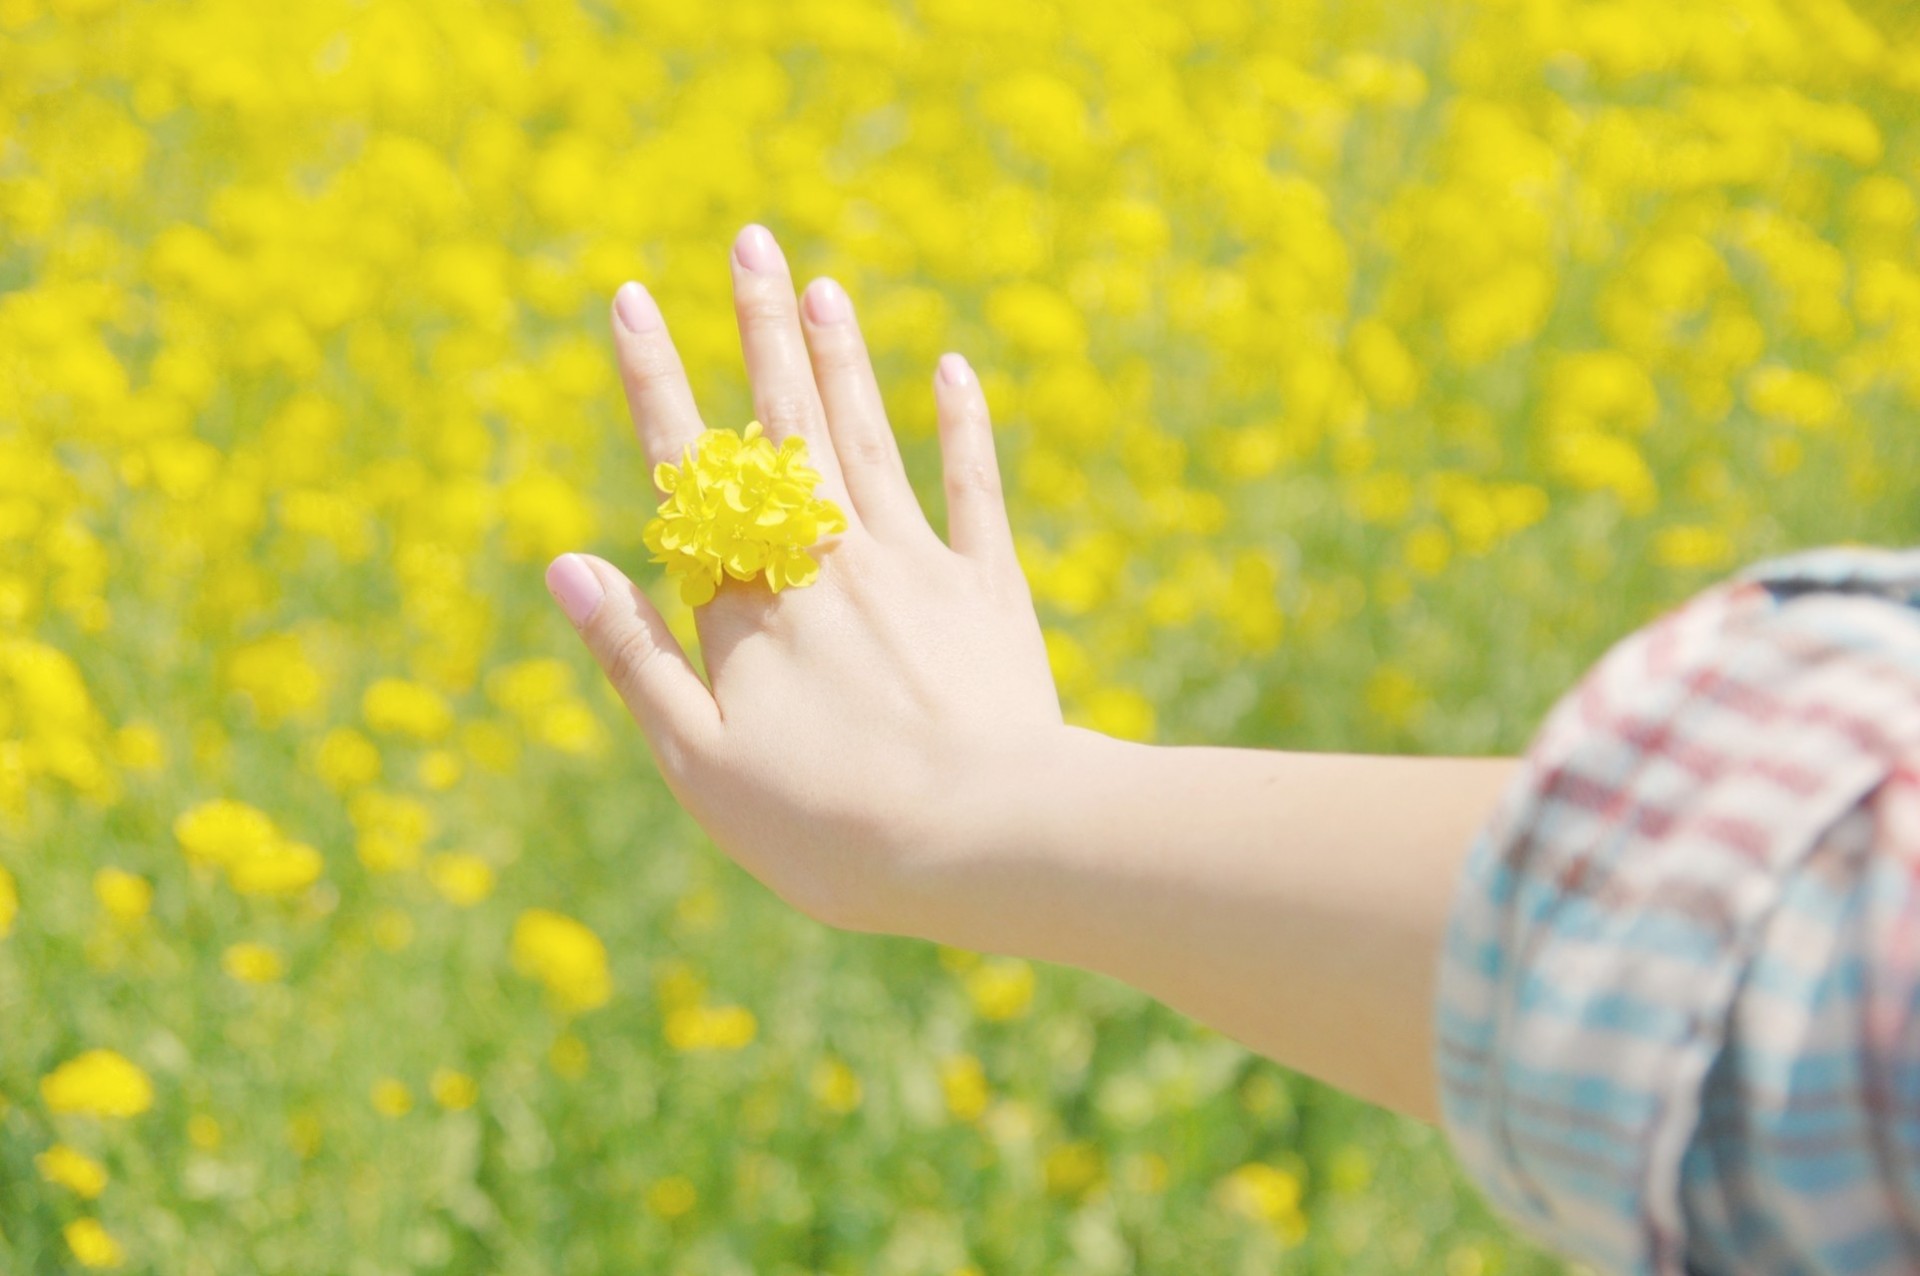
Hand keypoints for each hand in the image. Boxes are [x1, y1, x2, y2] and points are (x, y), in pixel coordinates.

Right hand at [544, 223, 1064, 940]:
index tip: (634, 298)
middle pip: (787, 425)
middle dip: (763, 329)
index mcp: (748, 604)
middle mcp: (827, 561)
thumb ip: (633, 659)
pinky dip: (963, 426)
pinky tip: (953, 368)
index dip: (658, 381)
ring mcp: (913, 566)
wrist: (982, 841)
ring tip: (823, 285)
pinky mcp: (988, 591)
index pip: (689, 469)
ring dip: (843, 358)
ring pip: (869, 437)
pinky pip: (973, 489)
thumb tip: (565, 565)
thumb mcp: (699, 763)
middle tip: (753, 241)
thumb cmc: (826, 825)